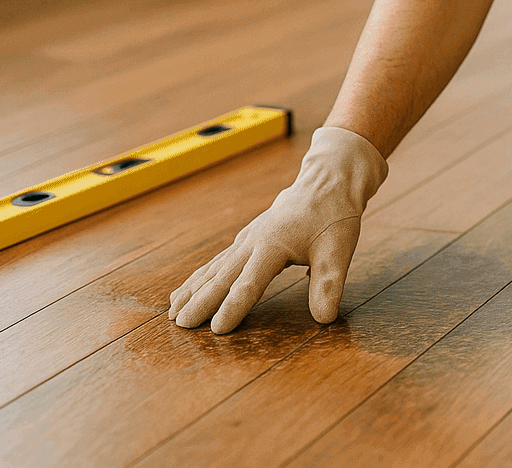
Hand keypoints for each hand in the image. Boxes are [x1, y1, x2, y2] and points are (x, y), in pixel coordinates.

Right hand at [169, 126, 387, 333]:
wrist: (328, 181)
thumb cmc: (334, 215)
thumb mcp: (339, 250)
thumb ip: (328, 283)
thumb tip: (324, 318)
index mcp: (274, 244)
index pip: (250, 283)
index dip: (233, 307)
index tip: (217, 330)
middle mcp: (254, 241)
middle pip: (222, 276)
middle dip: (200, 301)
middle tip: (180, 325)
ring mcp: (248, 238)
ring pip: (215, 268)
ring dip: (193, 289)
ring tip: (172, 311)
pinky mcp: (248, 239)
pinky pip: (219, 261)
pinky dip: (201, 277)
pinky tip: (188, 290)